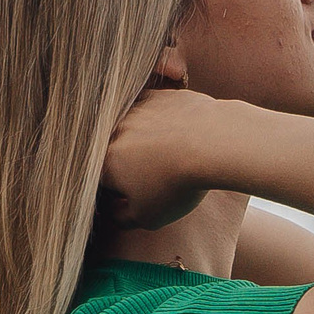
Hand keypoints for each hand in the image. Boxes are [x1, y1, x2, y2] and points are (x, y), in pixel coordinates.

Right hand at [96, 87, 239, 230]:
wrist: (211, 142)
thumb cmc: (177, 184)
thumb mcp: (148, 216)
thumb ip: (122, 217)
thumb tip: (114, 212)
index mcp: (105, 163)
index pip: (102, 182)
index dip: (118, 195)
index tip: (138, 200)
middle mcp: (114, 132)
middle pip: (116, 153)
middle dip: (130, 167)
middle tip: (158, 179)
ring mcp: (137, 110)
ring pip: (135, 130)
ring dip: (146, 143)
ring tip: (173, 158)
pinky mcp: (160, 96)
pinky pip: (156, 112)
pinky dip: (165, 124)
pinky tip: (183, 136)